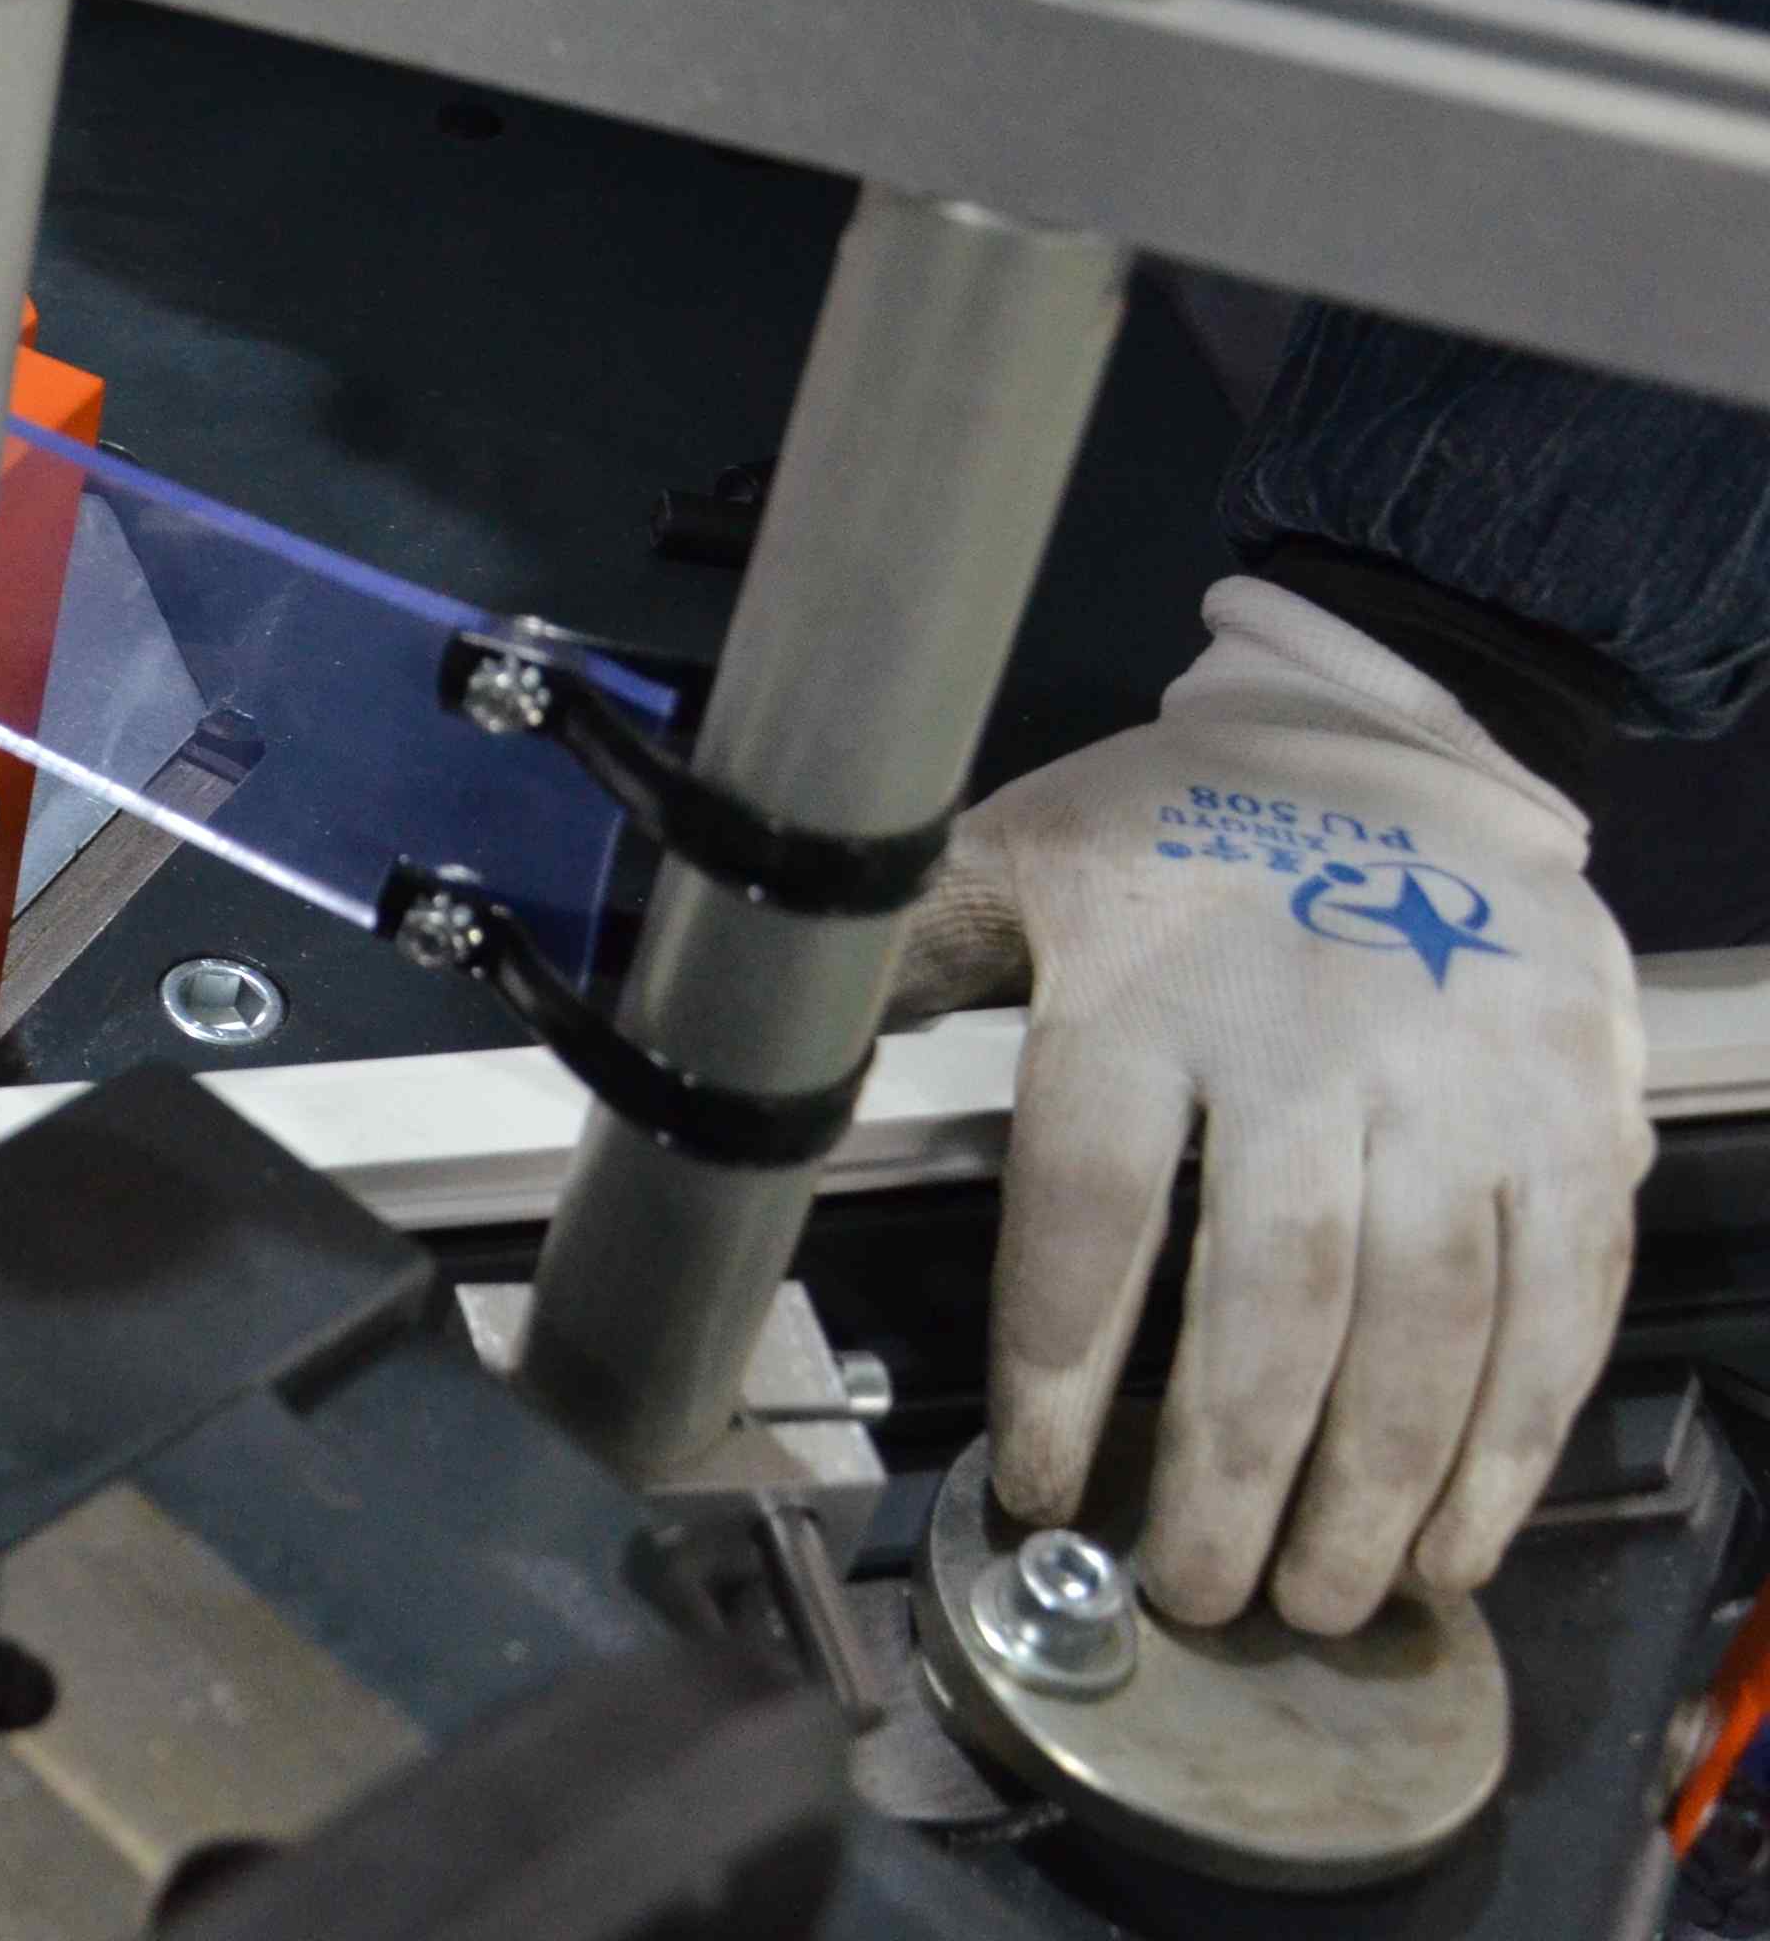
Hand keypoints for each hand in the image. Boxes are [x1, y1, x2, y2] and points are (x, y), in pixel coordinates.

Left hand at [899, 579, 1647, 1633]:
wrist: (1405, 741)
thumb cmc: (1185, 822)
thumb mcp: (1019, 853)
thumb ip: (910, 958)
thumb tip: (763, 1044)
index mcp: (1147, 981)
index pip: (1089, 1202)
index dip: (1060, 1364)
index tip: (1043, 1487)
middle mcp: (1311, 1037)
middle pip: (1273, 1293)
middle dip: (1235, 1468)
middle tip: (1197, 1592)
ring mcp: (1460, 1078)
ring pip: (1425, 1318)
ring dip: (1376, 1482)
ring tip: (1318, 1598)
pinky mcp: (1576, 1111)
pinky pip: (1557, 1297)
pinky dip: (1516, 1431)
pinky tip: (1456, 1529)